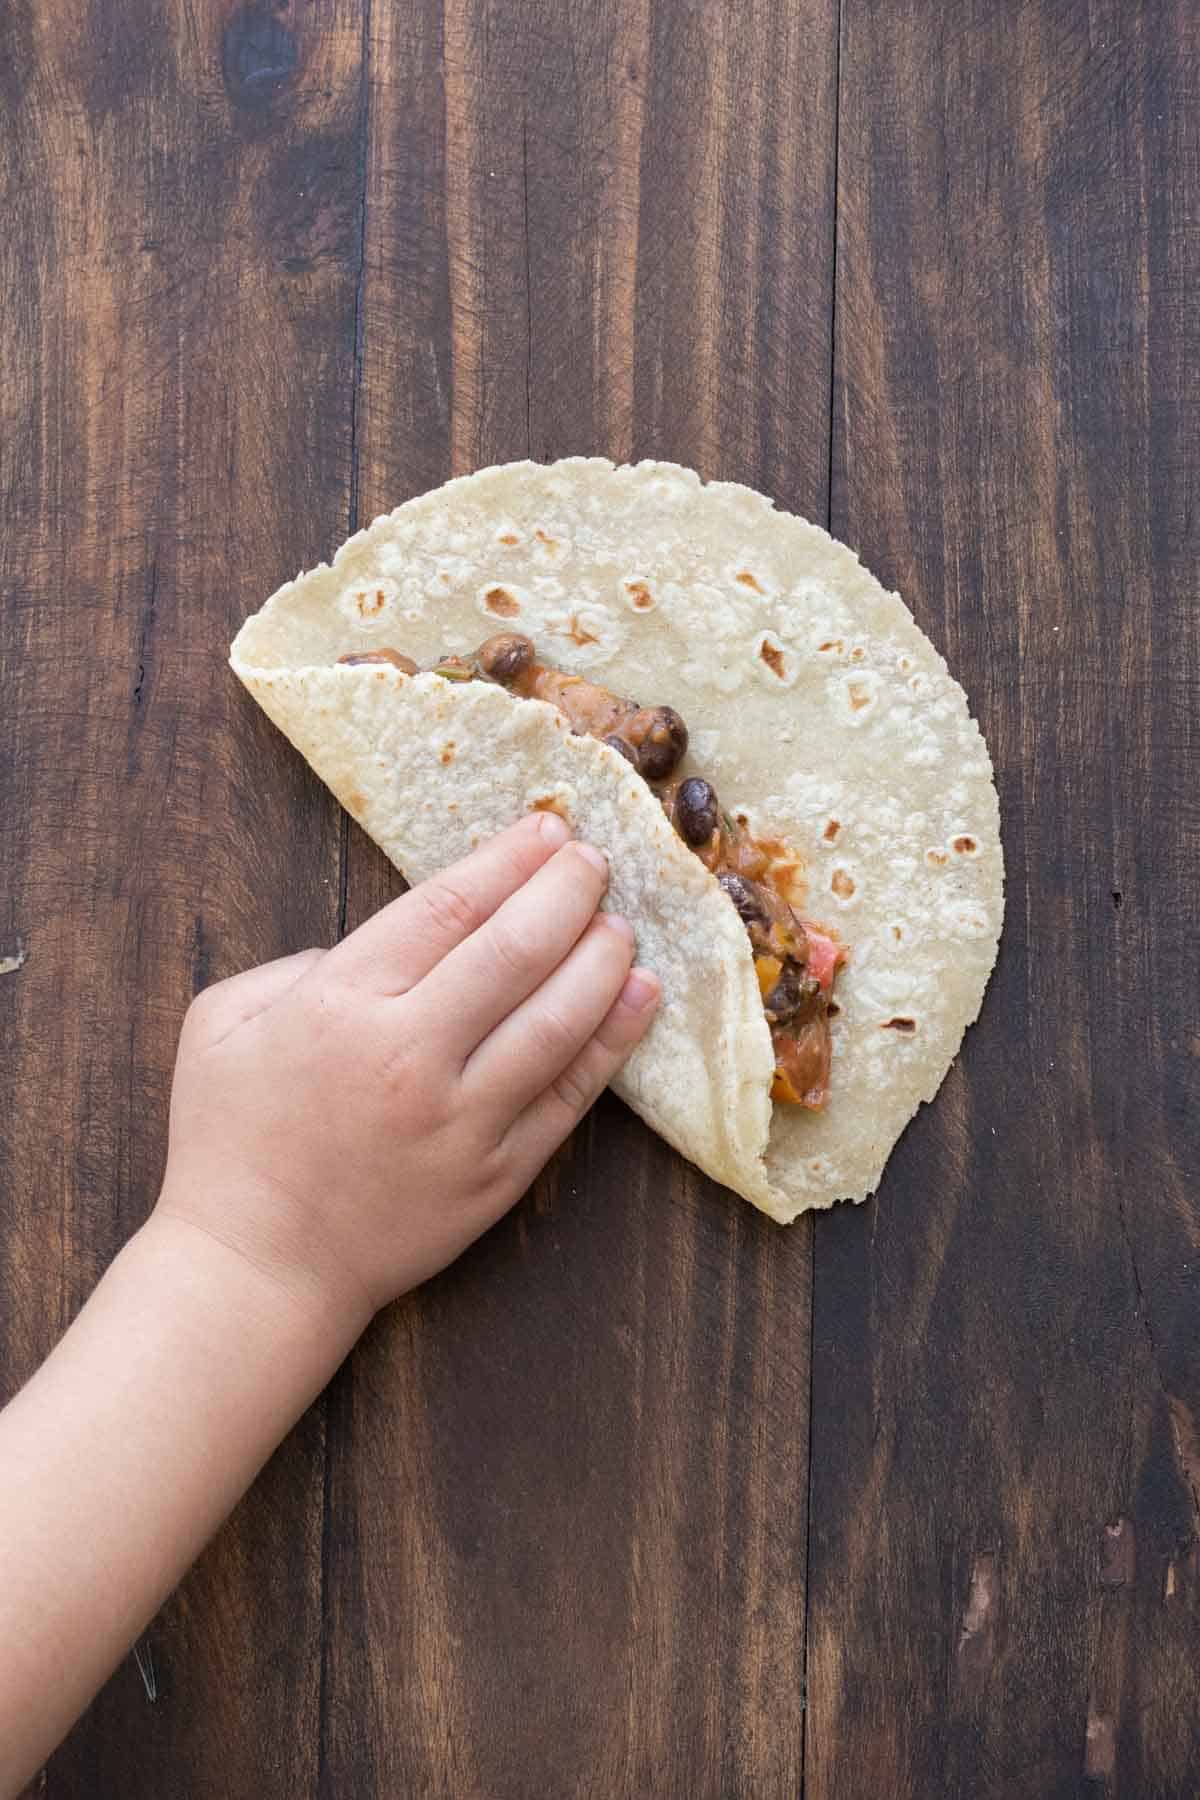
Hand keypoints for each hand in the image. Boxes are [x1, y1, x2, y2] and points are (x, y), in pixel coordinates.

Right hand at [156, 812, 659, 1331]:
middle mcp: (411, 1054)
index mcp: (342, 1003)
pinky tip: (640, 999)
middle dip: (566, 892)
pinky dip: (612, 1042)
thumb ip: (298, 963)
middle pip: (516, 950)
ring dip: (601, 960)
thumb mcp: (224, 1022)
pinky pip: (570, 1096)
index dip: (507, 861)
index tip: (545, 831)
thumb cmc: (229, 1141)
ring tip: (621, 924)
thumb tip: (381, 946)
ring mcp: (463, 1120)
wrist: (258, 1268)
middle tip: (594, 862)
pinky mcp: (498, 1175)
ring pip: (557, 1020)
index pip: (449, 908)